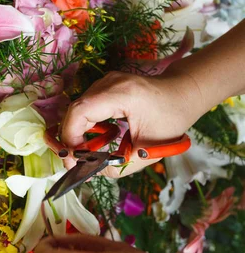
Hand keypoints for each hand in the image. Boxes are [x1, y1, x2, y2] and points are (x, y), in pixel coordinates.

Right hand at [60, 71, 203, 177]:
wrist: (183, 93)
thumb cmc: (171, 120)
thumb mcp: (146, 152)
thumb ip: (117, 166)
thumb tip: (88, 171)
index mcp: (122, 94)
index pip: (80, 111)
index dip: (70, 136)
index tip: (73, 159)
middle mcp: (109, 82)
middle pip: (75, 110)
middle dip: (70, 138)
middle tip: (74, 162)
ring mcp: (106, 81)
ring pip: (78, 109)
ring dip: (76, 132)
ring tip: (83, 154)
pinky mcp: (105, 86)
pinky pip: (86, 107)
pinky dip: (83, 125)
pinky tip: (91, 142)